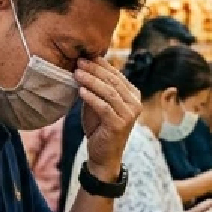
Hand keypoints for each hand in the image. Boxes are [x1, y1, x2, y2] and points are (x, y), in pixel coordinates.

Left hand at [77, 58, 140, 179]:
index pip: (116, 74)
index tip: (84, 56)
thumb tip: (84, 65)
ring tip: (76, 73)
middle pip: (113, 81)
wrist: (103, 155)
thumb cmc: (99, 127)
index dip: (100, 64)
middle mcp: (135, 103)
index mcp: (133, 94)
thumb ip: (96, 88)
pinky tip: (80, 91)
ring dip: (91, 81)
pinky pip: (104, 107)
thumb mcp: (98, 103)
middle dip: (94, 70)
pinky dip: (91, 98)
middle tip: (78, 61)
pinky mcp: (120, 125)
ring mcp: (129, 115)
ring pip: (109, 92)